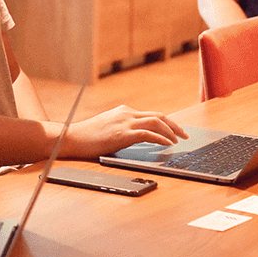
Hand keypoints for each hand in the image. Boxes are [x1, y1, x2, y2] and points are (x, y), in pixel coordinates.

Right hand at [61, 106, 188, 157]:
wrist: (72, 138)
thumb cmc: (87, 137)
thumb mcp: (108, 128)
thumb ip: (123, 129)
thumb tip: (139, 138)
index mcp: (123, 111)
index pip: (150, 115)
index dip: (167, 123)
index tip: (175, 131)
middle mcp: (126, 113)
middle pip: (158, 116)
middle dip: (175, 125)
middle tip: (185, 135)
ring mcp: (125, 123)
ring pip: (157, 122)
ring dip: (172, 131)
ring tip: (179, 141)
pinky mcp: (123, 134)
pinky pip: (148, 134)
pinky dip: (161, 139)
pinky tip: (168, 145)